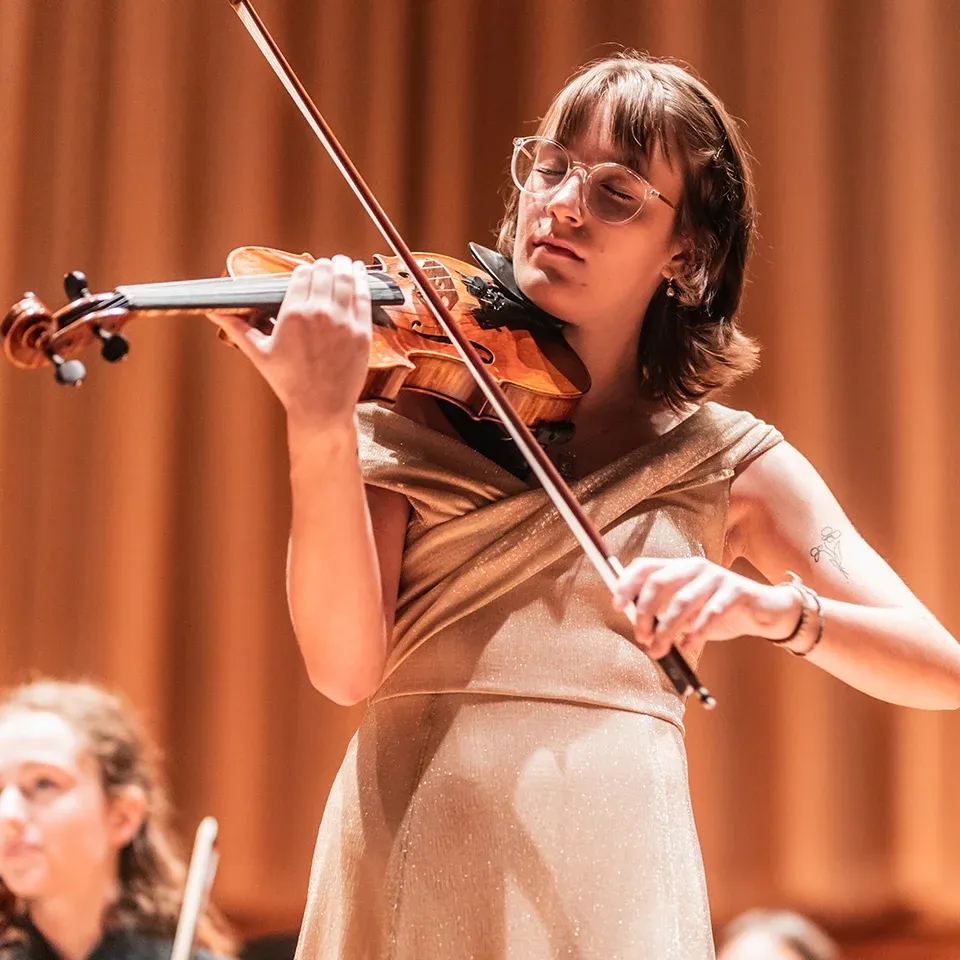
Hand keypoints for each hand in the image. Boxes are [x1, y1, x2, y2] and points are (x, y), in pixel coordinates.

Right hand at [209, 255, 371, 429]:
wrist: (321, 407)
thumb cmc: (289, 382)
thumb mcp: (260, 353)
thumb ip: (238, 327)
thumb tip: (214, 312)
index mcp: (293, 314)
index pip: (301, 275)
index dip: (303, 271)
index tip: (305, 272)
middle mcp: (319, 313)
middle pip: (324, 272)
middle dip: (324, 266)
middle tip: (326, 265)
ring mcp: (344, 322)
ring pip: (345, 279)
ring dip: (344, 266)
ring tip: (343, 262)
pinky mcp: (362, 332)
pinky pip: (364, 297)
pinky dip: (361, 281)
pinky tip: (359, 273)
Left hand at [611, 557, 801, 658]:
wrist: (763, 611)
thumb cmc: (718, 611)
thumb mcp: (688, 612)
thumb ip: (664, 614)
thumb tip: (638, 627)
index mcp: (679, 567)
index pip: (645, 566)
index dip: (627, 584)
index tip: (616, 605)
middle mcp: (695, 567)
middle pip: (659, 582)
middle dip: (644, 612)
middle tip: (641, 636)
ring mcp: (716, 577)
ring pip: (682, 602)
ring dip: (666, 630)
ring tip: (660, 649)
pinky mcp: (736, 591)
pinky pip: (710, 613)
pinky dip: (696, 633)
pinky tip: (689, 645)